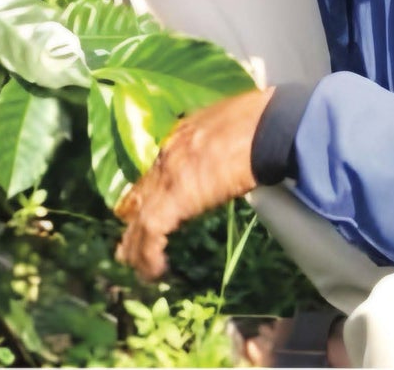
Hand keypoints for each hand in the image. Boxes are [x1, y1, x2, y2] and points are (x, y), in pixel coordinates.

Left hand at [115, 87, 274, 279]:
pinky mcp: (177, 197)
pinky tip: (155, 270)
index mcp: (180, 137)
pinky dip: (150, 254)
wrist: (267, 126)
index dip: (145, 197)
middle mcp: (168, 155)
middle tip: (127, 250)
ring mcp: (170, 175)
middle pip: (141, 195)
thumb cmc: (259, 122)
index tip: (138, 214)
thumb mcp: (227, 126)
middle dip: (134, 225)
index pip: (155, 173)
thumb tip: (225, 156)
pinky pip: (153, 231)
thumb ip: (215, 144)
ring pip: (141, 217)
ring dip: (138, 247)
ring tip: (139, 269)